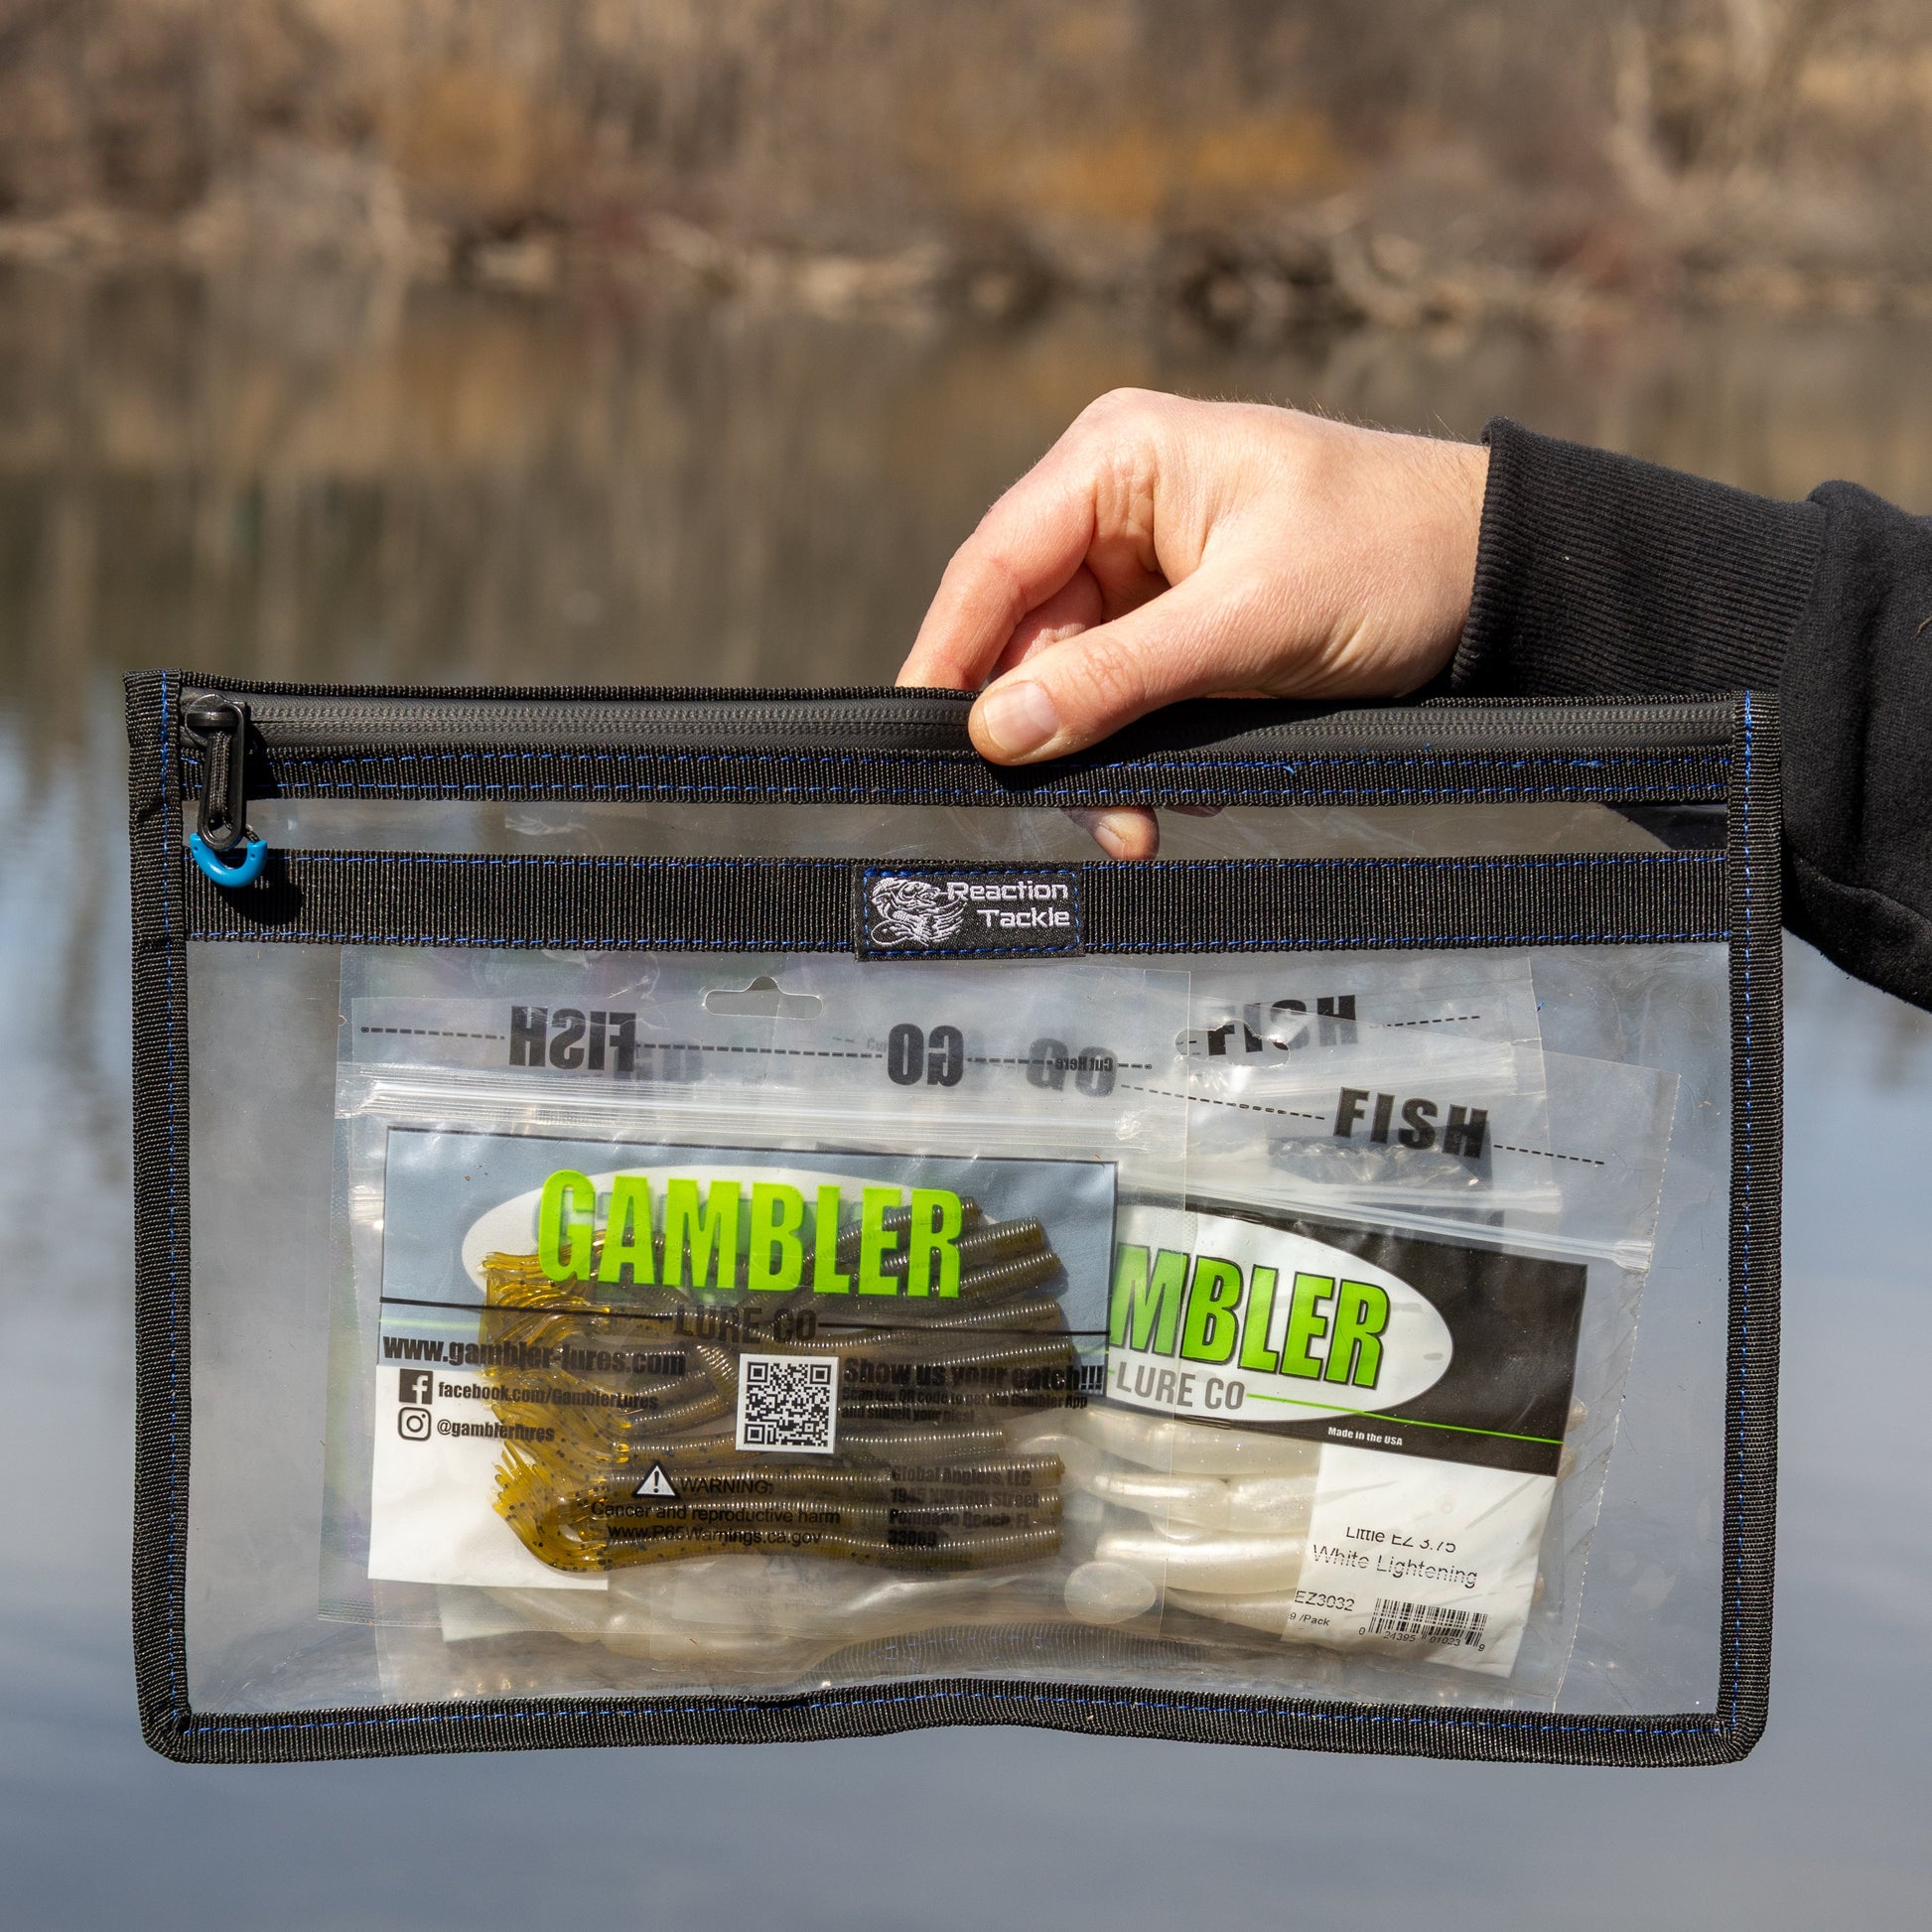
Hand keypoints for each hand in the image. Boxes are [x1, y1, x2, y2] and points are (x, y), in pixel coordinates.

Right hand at [897, 390, 1488, 856]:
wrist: (1501, 578)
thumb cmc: (1389, 555)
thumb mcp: (1247, 621)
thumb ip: (1117, 678)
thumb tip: (1000, 732)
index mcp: (1117, 459)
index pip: (994, 565)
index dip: (950, 659)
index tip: (923, 743)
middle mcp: (1117, 507)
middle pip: (1030, 640)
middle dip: (1054, 737)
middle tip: (1096, 820)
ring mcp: (1148, 570)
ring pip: (1075, 685)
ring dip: (1105, 762)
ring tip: (1146, 825)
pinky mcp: (1182, 625)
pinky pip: (1128, 701)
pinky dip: (1145, 755)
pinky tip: (1185, 791)